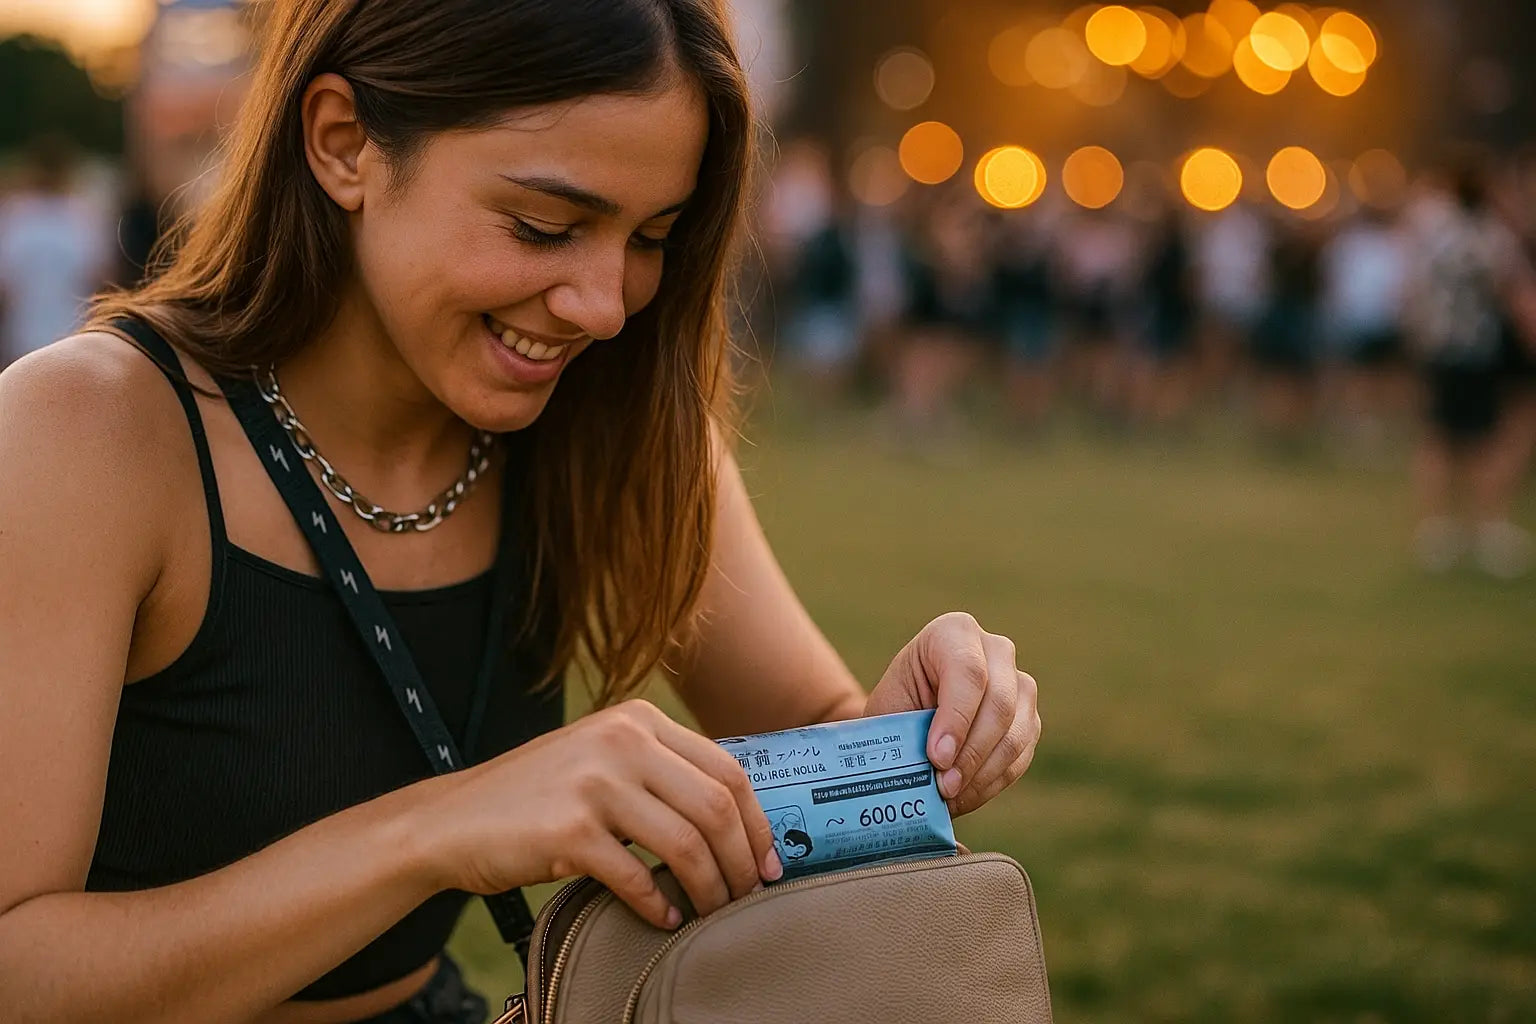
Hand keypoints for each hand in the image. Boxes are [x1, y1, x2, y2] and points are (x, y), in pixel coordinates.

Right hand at [418, 700, 780, 929]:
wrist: (451, 820)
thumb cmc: (536, 798)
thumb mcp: (601, 757)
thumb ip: (659, 770)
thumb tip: (737, 820)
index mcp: (637, 720)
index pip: (727, 768)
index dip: (757, 821)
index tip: (768, 860)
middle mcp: (620, 741)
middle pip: (716, 806)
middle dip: (743, 860)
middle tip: (749, 896)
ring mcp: (594, 783)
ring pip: (686, 843)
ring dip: (710, 888)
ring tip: (711, 913)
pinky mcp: (569, 831)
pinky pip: (637, 876)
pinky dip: (660, 905)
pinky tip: (664, 920)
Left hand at [863, 612, 1040, 816]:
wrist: (909, 718)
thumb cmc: (895, 708)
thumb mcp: (890, 709)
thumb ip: (905, 732)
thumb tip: (921, 773)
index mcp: (954, 632)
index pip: (968, 672)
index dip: (956, 718)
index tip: (937, 757)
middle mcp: (995, 651)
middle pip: (999, 703)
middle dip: (971, 752)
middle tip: (944, 786)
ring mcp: (1019, 685)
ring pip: (1016, 733)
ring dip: (983, 772)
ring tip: (950, 795)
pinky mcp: (1029, 719)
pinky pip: (1021, 755)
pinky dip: (993, 781)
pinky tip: (965, 794)